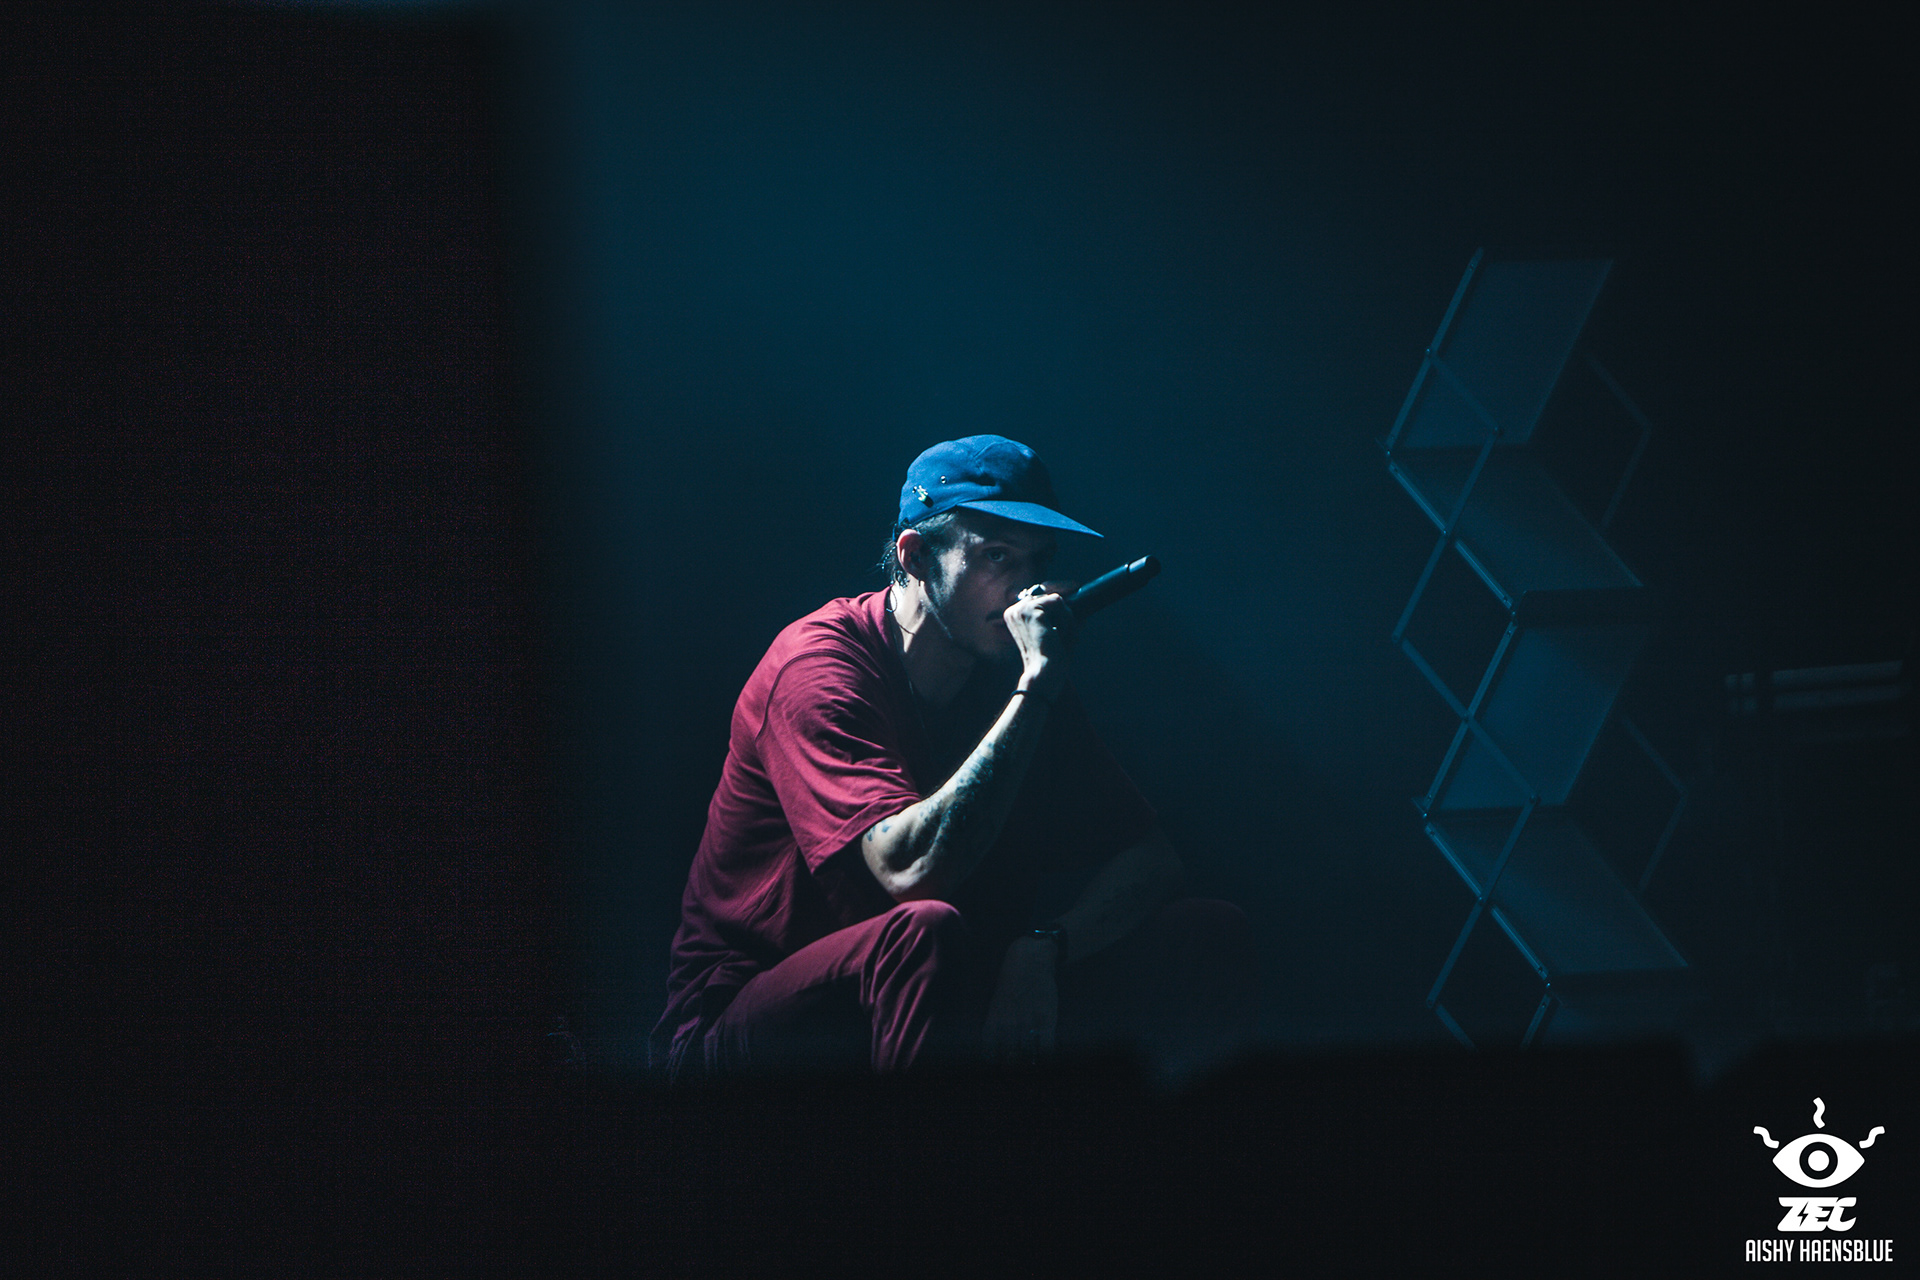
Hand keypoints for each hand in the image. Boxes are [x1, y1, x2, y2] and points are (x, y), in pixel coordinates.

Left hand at [983, 934, 1059, 1062]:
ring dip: (1027, 1064)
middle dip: (1011, 1066)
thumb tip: (994, 1048)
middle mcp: (1010, 1023)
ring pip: (1027, 1054)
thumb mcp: (996, 1001)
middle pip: (1009, 1056)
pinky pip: (1045, 1047)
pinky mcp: (1047, 1019)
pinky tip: (1045, 1061)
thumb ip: (996, 1024)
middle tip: (1015, 1072)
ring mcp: (1029, 1021)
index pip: (990, 1051)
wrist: (1030, 959)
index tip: (996, 1070)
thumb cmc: (1010, 979)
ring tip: (1029, 1068)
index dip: (993, 1064)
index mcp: (994, 1018)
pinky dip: (1045, 1057)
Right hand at [1003, 580, 1077, 693]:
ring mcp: (1021, 608)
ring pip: (1057, 600)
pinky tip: (1058, 635)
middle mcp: (1013, 610)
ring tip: (1059, 638)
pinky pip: (1059, 602)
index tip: (1072, 594)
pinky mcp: (1032, 609)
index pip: (1042, 597)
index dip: (1059, 605)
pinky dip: (1066, 619)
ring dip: (1066, 619)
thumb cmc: (1050, 658)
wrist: (1045, 673)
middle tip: (1063, 636)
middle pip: (1051, 597)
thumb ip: (1061, 613)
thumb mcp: (1054, 631)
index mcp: (1014, 615)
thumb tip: (1076, 596)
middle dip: (1064, 615)